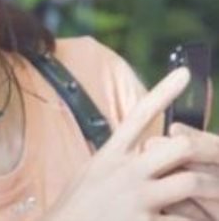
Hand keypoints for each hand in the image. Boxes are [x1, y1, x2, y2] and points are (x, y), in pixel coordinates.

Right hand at [43, 68, 218, 220]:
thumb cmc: (75, 208)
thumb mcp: (90, 174)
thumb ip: (116, 160)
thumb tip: (139, 148)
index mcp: (110, 156)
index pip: (139, 116)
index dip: (163, 92)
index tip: (185, 73)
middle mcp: (124, 172)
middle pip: (178, 147)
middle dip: (199, 155)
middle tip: (208, 164)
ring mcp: (135, 198)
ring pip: (190, 183)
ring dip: (205, 194)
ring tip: (203, 204)